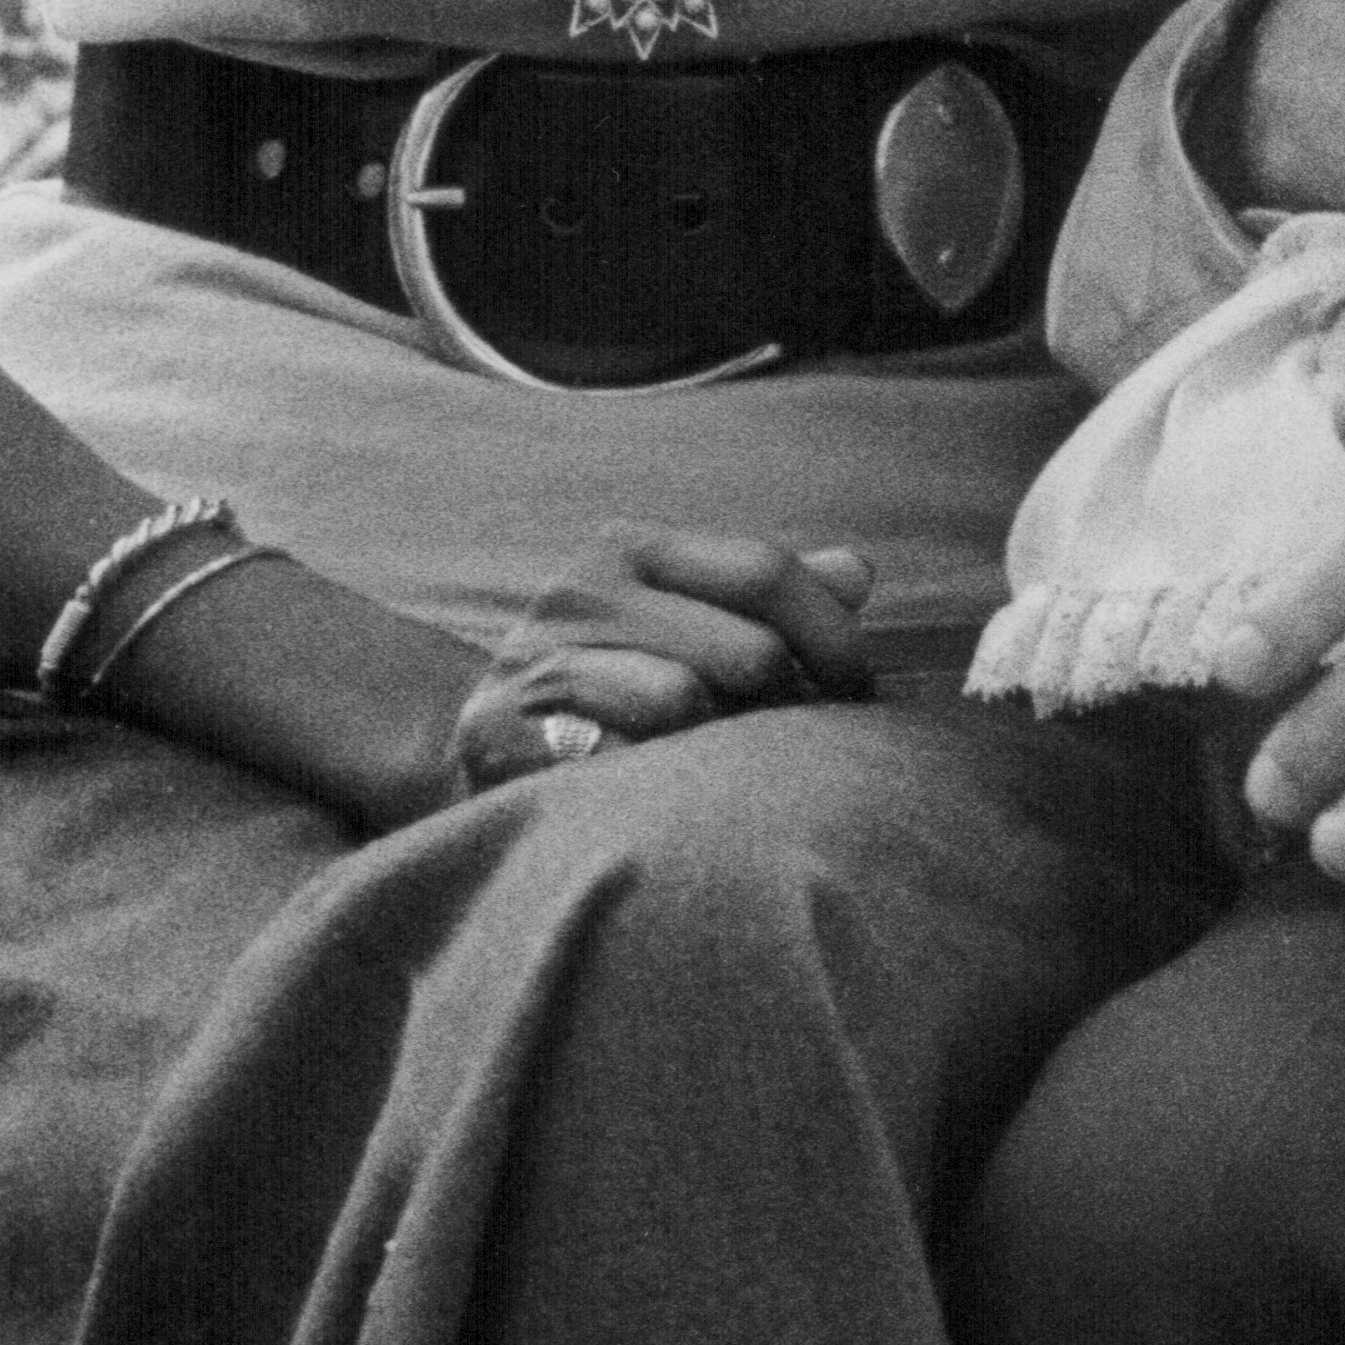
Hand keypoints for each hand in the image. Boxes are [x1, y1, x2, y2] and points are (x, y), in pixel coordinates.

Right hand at [450, 532, 877, 788]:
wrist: (483, 748)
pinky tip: (654, 795)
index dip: (834, 638)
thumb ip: (771, 600)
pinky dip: (656, 783)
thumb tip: (858, 571)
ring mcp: (537, 657)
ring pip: (688, 703)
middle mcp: (581, 588)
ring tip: (717, 777)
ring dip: (723, 754)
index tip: (860, 696)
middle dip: (788, 710)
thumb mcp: (688, 623)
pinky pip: (623, 759)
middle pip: (748, 651)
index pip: (767, 572)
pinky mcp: (502, 729)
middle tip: (793, 755)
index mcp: (634, 549)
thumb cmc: (616, 685)